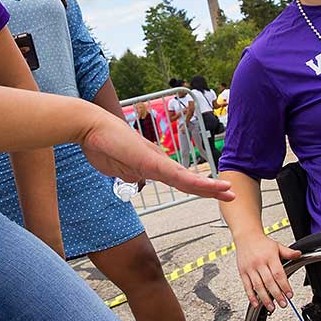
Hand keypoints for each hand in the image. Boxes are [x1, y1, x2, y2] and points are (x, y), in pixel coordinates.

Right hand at [79, 110, 233, 200]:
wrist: (90, 126)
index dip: (197, 187)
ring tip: (227, 190)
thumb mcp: (117, 168)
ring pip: (186, 179)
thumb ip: (131, 174)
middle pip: (188, 180)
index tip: (212, 193)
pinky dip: (192, 182)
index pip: (179, 180)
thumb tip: (138, 180)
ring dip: (208, 186)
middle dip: (210, 188)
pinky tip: (206, 186)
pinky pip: (173, 175)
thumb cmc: (101, 144)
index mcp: (152, 165)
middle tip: (230, 193)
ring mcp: (154, 161)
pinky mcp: (149, 160)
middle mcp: (157, 162)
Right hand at [236, 235, 300, 311]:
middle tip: (283, 304)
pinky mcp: (242, 272)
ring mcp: (250, 268)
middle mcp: (259, 263)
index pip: (278, 274)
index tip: (289, 294)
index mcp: (270, 257)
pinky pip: (247, 286)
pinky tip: (256, 303)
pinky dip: (251, 296)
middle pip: (269, 282)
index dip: (284, 285)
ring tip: (271, 307)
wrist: (246, 236)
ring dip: (265, 298)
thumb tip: (299, 254)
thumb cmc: (262, 243)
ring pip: (258, 286)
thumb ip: (288, 252)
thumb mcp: (277, 246)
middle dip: (277, 295)